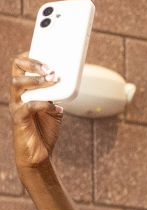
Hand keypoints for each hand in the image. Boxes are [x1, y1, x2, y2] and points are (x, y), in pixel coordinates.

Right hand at [10, 55, 62, 171]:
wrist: (39, 154)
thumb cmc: (44, 131)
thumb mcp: (54, 110)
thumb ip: (57, 97)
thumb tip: (67, 83)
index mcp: (24, 90)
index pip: (20, 65)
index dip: (30, 57)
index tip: (45, 54)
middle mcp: (17, 95)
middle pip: (16, 69)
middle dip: (33, 65)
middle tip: (51, 69)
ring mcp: (16, 105)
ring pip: (17, 84)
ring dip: (36, 81)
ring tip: (52, 81)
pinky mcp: (19, 119)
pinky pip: (27, 106)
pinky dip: (42, 104)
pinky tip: (54, 107)